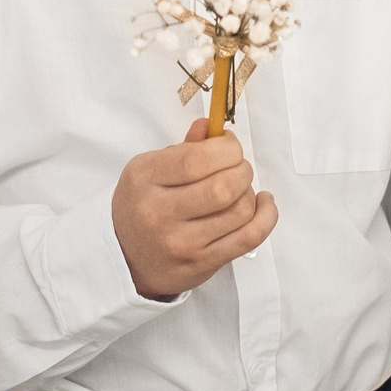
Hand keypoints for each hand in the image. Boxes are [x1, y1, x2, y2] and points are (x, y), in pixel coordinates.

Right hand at [111, 119, 278, 299]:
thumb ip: (183, 148)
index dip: (226, 148)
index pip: (197, 160)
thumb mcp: (149, 170)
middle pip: (223, 187)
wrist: (125, 257)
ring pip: (240, 210)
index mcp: (145, 179)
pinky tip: (263, 204)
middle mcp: (159, 212)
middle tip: (237, 167)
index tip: (229, 145)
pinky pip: (248, 237)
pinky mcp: (202, 263)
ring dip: (249, 192)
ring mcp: (182, 242)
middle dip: (242, 169)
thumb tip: (211, 127)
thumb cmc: (142, 206)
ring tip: (240, 189)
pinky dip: (266, 216)